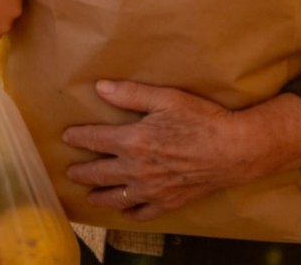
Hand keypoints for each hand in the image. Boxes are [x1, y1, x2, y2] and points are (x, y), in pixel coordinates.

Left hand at [62, 80, 246, 221]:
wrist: (234, 150)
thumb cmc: (201, 119)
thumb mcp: (165, 98)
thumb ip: (129, 94)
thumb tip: (100, 87)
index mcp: (132, 141)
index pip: (95, 140)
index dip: (78, 137)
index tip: (66, 137)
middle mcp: (137, 170)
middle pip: (99, 173)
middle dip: (81, 172)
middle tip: (69, 172)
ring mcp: (152, 190)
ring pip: (117, 197)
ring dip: (99, 195)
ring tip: (88, 195)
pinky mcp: (169, 203)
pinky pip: (143, 213)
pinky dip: (130, 213)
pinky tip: (124, 211)